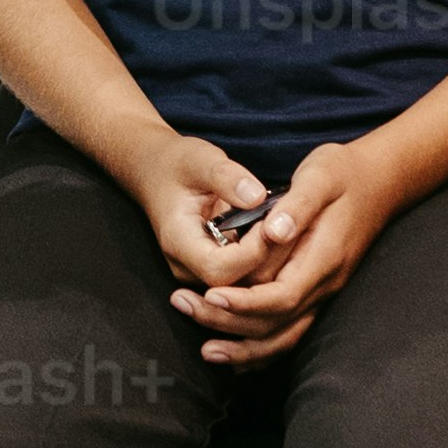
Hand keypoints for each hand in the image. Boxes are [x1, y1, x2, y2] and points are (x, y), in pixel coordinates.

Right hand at [132, 139, 291, 335]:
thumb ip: (227, 176)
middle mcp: (186, 267)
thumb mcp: (200, 159)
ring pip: (244, 288)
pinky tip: (282, 237)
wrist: (156, 172)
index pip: (219, 270)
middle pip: (235, 287)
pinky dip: (267, 261)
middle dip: (268, 260)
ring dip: (272, 264)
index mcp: (178, 242)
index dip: (251, 253)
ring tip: (290, 232)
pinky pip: (245, 278)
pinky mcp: (214, 270)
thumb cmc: (178, 164)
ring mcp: (199, 273)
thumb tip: (257, 197)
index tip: (272, 224)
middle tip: (291, 229)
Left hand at [162, 135, 407, 363]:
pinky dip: (263, 349)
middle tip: (183, 306)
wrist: (379, 181)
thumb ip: (298, 204)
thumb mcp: (321, 175)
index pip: (282, 295)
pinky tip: (236, 356)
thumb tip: (274, 230)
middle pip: (276, 323)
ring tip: (206, 351)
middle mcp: (326, 284)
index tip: (209, 295)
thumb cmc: (344, 173)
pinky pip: (290, 332)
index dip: (244, 301)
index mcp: (324, 257)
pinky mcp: (317, 293)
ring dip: (245, 349)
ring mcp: (324, 293)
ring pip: (284, 337)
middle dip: (228, 322)